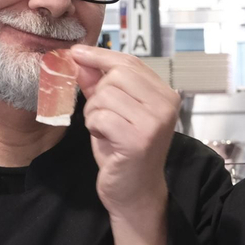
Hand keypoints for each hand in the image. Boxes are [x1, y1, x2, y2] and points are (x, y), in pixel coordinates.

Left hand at [70, 44, 179, 220]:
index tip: (77, 52)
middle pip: (117, 75)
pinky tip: (104, 139)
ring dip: (94, 113)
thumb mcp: (112, 112)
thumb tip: (81, 58)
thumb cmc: (123, 151)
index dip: (100, 56)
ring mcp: (155, 122)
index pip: (130, 63)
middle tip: (101, 116)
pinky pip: (100, 116)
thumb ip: (98, 84)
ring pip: (106, 95)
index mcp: (166, 95)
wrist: (134, 191)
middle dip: (98, 93)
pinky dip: (93, 126)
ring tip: (104, 130)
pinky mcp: (139, 139)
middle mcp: (166, 105)